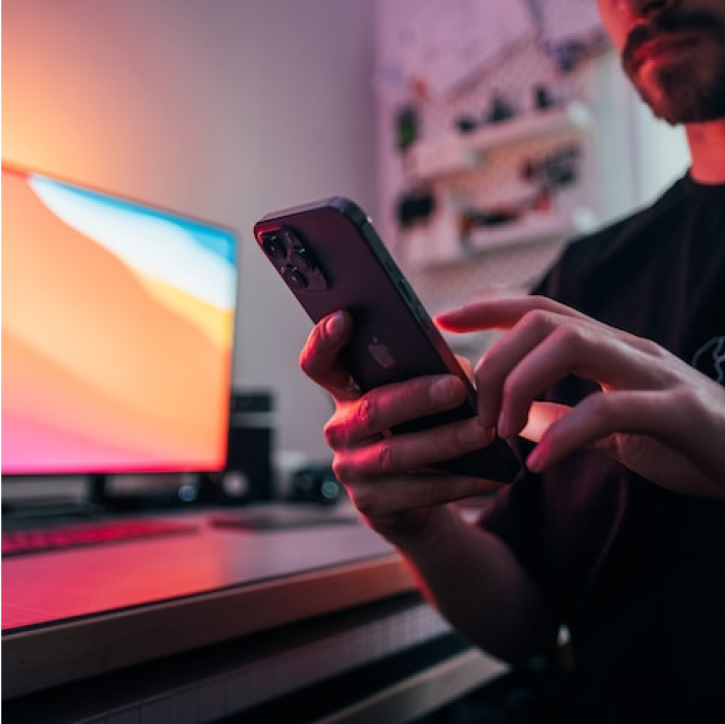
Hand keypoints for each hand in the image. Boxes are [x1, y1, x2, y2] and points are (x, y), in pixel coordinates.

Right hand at [299, 311, 504, 541]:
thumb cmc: (416, 432)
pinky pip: (417, 492)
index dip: (324, 341)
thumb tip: (459, 371)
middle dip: (416, 397)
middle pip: (371, 409)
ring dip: (445, 441)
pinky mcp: (372, 505)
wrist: (410, 501)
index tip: (345, 317)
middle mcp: (340, 430)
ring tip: (483, 432)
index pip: (319, 364)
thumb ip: (429, 377)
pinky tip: (489, 475)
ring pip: (396, 454)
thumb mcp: (416, 400)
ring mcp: (352, 470)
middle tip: (455, 388)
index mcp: (346, 394)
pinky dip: (458, 482)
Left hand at [437, 296, 724, 497]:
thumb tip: (513, 415)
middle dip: (494, 362)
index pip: (539, 310)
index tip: (441, 321)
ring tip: (503, 431)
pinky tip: (540, 463)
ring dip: (520, 387)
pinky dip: (564, 434)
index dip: (488, 308)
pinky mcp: (679, 412)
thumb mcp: (608, 425)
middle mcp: (627, 348)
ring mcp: (654, 374)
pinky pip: (610, 409)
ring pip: (571, 345)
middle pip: (542, 323)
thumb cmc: (680, 437)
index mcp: (607, 348)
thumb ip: (561, 415)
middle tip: (477, 414)